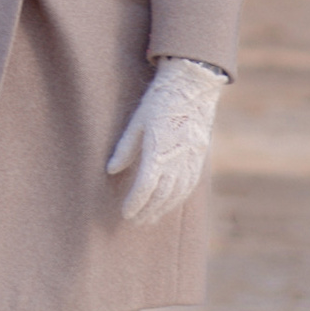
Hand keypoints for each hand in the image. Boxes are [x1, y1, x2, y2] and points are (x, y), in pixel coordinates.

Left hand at [105, 56, 226, 225]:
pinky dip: (176, 199)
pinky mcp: (198, 159)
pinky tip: (168, 205)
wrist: (192, 89)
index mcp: (158, 151)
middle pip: (161, 195)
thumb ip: (125, 149)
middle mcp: (176, 160)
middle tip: (135, 221)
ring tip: (149, 219)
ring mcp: (190, 161)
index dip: (135, 202)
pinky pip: (188, 186)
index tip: (125, 212)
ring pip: (176, 194)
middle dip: (147, 211)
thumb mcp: (137, 122)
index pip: (146, 186)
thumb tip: (111, 170)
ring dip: (162, 209)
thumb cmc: (159, 102)